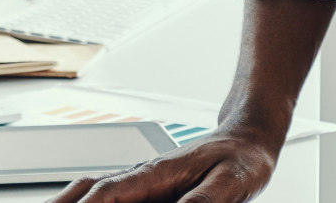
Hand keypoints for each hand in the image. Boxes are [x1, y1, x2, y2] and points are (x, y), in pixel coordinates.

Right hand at [48, 129, 279, 202]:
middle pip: (87, 191)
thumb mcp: (230, 185)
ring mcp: (139, 182)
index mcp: (156, 174)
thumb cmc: (241, 160)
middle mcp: (140, 176)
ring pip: (90, 192)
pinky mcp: (145, 189)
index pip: (107, 195)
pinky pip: (104, 197)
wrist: (248, 138)